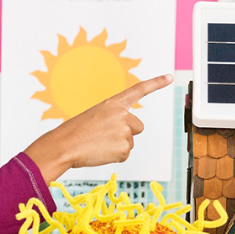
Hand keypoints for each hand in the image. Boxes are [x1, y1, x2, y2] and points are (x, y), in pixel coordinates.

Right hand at [23, 74, 172, 183]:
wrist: (64, 146)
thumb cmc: (76, 132)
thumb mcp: (96, 117)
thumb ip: (114, 120)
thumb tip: (126, 135)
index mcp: (113, 103)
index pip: (138, 90)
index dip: (156, 83)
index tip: (170, 77)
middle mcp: (123, 115)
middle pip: (138, 127)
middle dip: (126, 133)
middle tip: (104, 136)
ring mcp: (125, 131)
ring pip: (130, 141)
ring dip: (117, 145)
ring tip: (99, 143)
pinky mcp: (125, 148)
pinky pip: (125, 154)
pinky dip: (114, 156)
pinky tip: (101, 151)